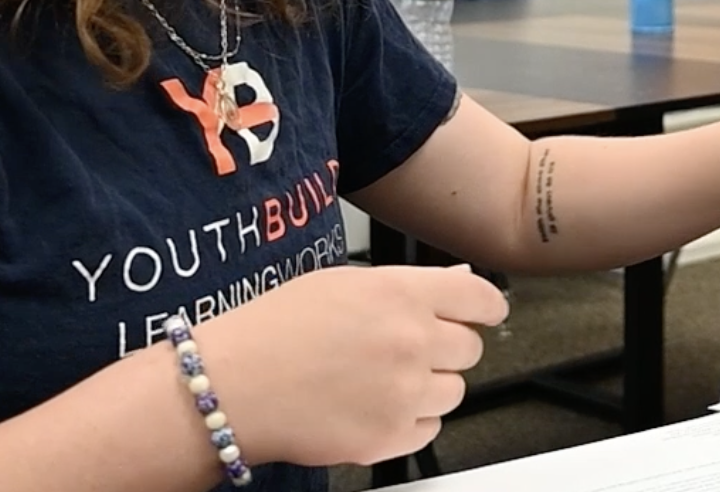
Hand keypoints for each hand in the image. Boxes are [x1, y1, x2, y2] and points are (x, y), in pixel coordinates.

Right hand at [195, 262, 507, 466]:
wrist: (233, 385)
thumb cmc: (273, 330)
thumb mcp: (342, 283)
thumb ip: (404, 286)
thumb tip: (454, 286)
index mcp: (402, 294)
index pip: (479, 298)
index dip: (487, 307)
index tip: (486, 314)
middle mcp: (412, 341)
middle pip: (470, 348)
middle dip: (447, 348)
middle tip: (411, 350)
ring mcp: (405, 393)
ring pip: (454, 392)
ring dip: (430, 386)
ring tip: (383, 381)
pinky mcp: (390, 437)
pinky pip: (429, 429)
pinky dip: (411, 421)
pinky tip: (374, 406)